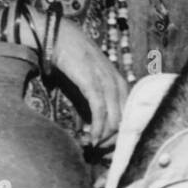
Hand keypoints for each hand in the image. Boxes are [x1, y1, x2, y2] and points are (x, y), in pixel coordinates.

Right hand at [50, 18, 128, 144]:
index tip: (114, 149)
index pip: (131, 114)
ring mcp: (105, 79)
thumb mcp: (89, 82)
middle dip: (116, 140)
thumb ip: (96, 100)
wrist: (57, 34)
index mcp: (120, 82)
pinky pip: (100, 109)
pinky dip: (98, 126)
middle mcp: (117, 81)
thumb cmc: (71, 60)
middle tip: (104, 153)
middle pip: (126, 118)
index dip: (124, 134)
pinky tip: (93, 138)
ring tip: (97, 148)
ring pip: (116, 116)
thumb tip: (97, 126)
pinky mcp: (91, 80)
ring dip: (107, 137)